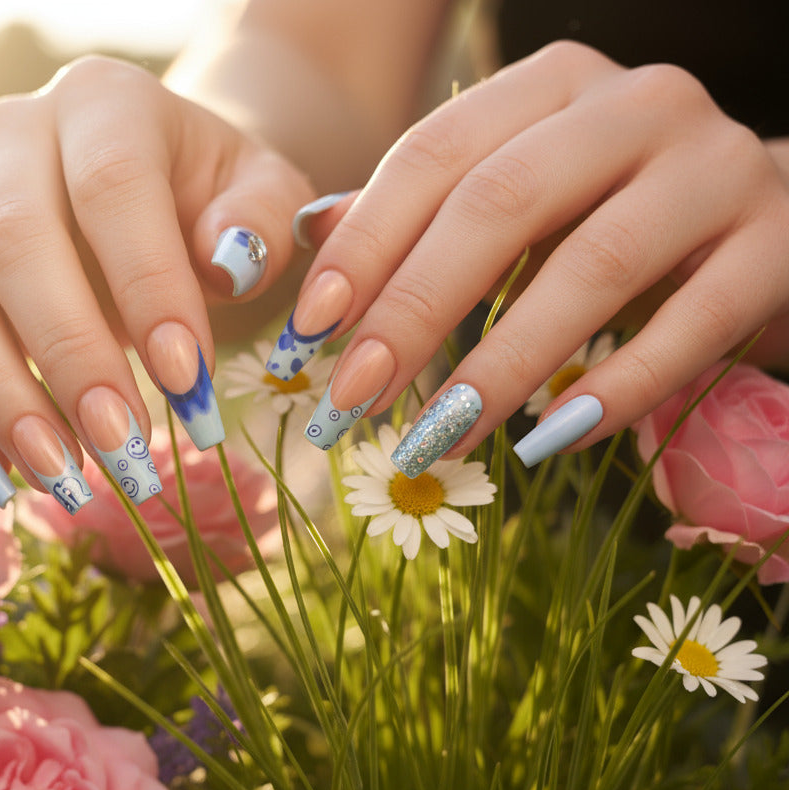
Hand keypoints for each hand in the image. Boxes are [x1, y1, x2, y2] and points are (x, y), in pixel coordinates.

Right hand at [0, 56, 313, 510]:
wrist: (152, 191)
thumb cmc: (214, 201)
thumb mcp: (264, 196)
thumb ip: (264, 221)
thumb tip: (227, 264)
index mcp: (102, 102)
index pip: (113, 186)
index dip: (146, 285)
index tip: (187, 383)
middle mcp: (10, 136)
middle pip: (13, 242)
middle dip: (69, 358)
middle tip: (124, 449)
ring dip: (0, 398)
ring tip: (64, 478)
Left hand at [279, 40, 788, 471]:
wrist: (766, 211)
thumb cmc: (611, 208)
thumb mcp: (515, 192)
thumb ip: (423, 207)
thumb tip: (311, 236)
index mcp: (552, 84)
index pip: (434, 154)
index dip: (365, 243)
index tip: (310, 328)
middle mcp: (636, 105)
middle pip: (500, 204)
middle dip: (414, 309)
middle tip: (353, 396)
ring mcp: (715, 169)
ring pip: (595, 266)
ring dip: (502, 364)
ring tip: (436, 435)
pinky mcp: (775, 244)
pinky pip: (691, 326)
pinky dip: (617, 389)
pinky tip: (550, 442)